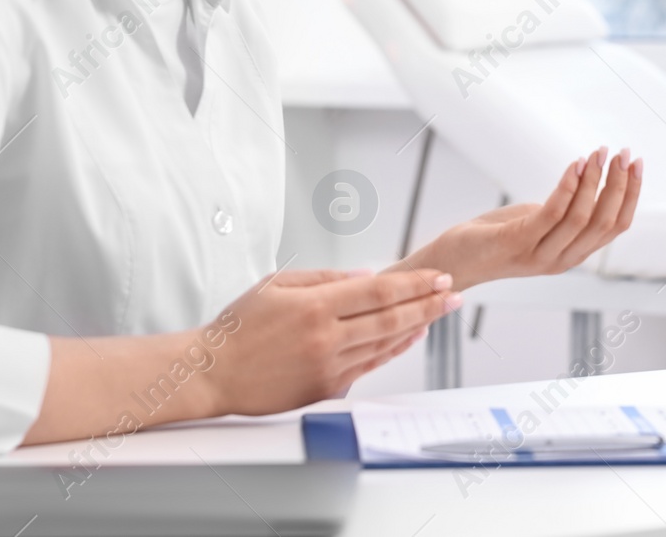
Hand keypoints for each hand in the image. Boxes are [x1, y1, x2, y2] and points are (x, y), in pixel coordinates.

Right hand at [208, 267, 459, 414]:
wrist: (212, 373)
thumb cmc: (238, 328)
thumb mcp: (277, 284)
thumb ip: (324, 278)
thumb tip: (365, 277)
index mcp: (314, 306)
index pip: (380, 291)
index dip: (416, 283)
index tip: (438, 276)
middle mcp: (326, 337)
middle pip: (392, 317)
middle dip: (430, 303)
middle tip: (453, 293)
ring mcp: (328, 366)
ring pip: (385, 343)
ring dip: (418, 326)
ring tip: (439, 311)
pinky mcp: (324, 388)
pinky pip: (369, 366)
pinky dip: (394, 350)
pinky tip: (409, 337)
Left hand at [417, 146, 642, 290]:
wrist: (453, 261)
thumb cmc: (498, 237)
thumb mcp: (540, 225)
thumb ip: (567, 214)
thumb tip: (592, 182)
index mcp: (573, 255)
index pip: (615, 228)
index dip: (630, 195)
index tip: (636, 164)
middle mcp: (561, 259)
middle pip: (604, 222)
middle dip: (618, 184)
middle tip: (622, 153)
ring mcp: (539, 254)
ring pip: (581, 217)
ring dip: (594, 181)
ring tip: (599, 152)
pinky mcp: (516, 242)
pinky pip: (551, 214)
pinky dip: (567, 187)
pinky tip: (574, 164)